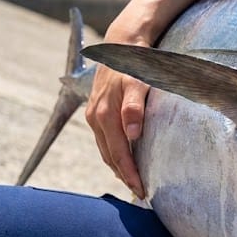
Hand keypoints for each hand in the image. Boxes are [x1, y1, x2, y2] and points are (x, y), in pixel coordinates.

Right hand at [85, 61, 149, 197]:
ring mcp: (94, 115)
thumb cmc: (134, 64)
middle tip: (141, 193)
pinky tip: (124, 160)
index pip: (118, 154)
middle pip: (109, 156)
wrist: (122, 43)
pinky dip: (114, 153)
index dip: (129, 174)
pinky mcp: (97, 112)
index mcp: (104, 115)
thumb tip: (133, 134)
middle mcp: (95, 118)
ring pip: (105, 149)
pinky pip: (105, 140)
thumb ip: (134, 107)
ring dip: (118, 167)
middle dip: (124, 176)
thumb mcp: (137, 83)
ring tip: (134, 182)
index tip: (142, 190)